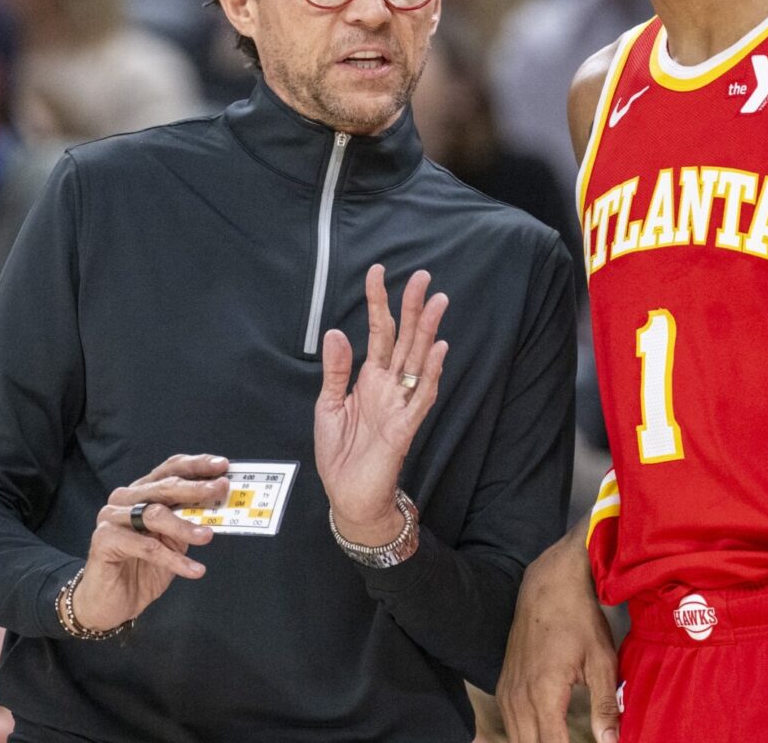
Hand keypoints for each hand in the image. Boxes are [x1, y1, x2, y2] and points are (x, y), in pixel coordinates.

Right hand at [71, 454, 228, 631]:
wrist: (109, 604)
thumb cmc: (141, 570)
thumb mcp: (173, 542)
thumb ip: (188, 521)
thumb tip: (218, 505)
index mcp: (141, 493)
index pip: (169, 469)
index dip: (196, 465)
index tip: (222, 466)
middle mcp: (124, 499)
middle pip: (164, 486)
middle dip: (196, 488)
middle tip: (220, 490)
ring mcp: (111, 517)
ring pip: (154, 514)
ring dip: (186, 526)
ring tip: (208, 536)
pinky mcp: (104, 540)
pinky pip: (147, 547)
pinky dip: (174, 559)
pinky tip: (194, 569)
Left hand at [314, 265, 448, 545]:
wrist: (347, 495)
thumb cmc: (340, 452)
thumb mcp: (328, 405)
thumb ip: (336, 370)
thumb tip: (336, 331)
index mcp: (370, 378)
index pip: (379, 332)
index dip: (379, 303)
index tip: (378, 272)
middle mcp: (390, 386)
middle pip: (405, 339)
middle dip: (412, 308)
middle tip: (422, 276)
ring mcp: (401, 404)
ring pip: (419, 361)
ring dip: (428, 332)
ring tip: (437, 301)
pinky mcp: (405, 427)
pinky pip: (422, 397)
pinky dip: (431, 373)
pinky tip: (439, 349)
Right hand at [499, 533, 620, 742]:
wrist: (548, 587)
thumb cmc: (578, 620)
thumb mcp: (601, 661)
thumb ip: (605, 706)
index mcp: (544, 693)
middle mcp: (519, 696)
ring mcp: (508, 691)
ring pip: (516, 739)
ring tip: (561, 741)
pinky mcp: (504, 685)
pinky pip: (510, 724)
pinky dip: (524, 736)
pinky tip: (541, 737)